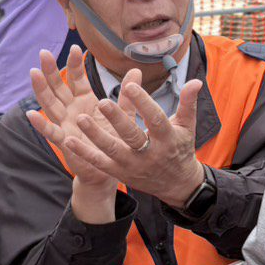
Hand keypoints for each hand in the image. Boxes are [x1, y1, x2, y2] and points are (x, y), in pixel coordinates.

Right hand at [25, 47, 117, 220]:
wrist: (109, 168)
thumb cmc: (114, 138)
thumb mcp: (123, 114)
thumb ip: (127, 94)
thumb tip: (136, 69)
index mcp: (85, 100)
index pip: (76, 79)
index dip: (74, 64)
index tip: (75, 48)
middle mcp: (72, 109)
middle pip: (58, 87)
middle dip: (51, 71)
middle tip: (44, 53)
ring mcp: (65, 124)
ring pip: (50, 104)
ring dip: (41, 90)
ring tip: (34, 73)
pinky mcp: (64, 141)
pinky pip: (50, 132)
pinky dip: (40, 124)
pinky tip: (30, 114)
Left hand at [65, 75, 206, 209]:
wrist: (177, 184)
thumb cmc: (180, 148)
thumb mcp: (187, 126)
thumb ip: (188, 103)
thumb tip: (196, 81)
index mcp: (167, 139)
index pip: (155, 119)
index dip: (143, 103)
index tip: (129, 85)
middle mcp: (149, 153)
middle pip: (131, 136)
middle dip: (116, 120)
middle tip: (101, 102)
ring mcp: (132, 165)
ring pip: (112, 150)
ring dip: (95, 135)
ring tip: (80, 119)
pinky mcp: (119, 172)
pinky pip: (100, 163)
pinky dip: (84, 152)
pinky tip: (68, 140)